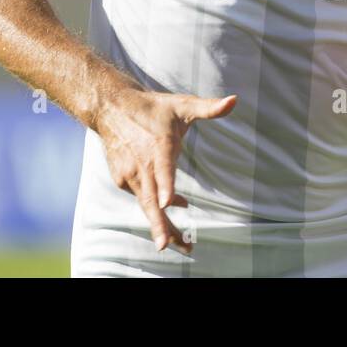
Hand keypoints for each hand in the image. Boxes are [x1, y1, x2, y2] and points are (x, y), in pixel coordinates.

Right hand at [96, 88, 236, 253]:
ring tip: (182, 244)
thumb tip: (234, 101)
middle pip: (151, 199)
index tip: (169, 204)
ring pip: (146, 205)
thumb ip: (209, 108)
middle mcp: (142, 163)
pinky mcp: (122, 179)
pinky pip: (143, 198)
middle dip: (160, 224)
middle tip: (167, 245)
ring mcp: (130, 173)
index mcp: (159, 146)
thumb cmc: (153, 108)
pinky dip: (157, 207)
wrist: (112, 109)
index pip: (163, 168)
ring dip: (161, 225)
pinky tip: (174, 206)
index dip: (166, 186)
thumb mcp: (182, 105)